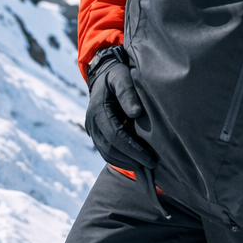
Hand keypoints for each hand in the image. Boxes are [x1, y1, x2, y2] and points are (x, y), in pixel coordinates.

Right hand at [84, 46, 156, 173]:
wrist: (102, 74)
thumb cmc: (117, 75)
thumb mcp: (122, 77)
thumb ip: (127, 92)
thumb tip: (136, 113)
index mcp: (98, 110)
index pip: (115, 136)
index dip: (132, 150)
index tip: (149, 158)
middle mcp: (92, 122)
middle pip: (110, 149)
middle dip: (131, 160)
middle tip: (151, 165)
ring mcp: (92, 129)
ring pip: (106, 153)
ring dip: (125, 162)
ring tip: (145, 167)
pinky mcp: (96, 134)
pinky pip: (106, 151)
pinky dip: (120, 159)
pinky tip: (135, 162)